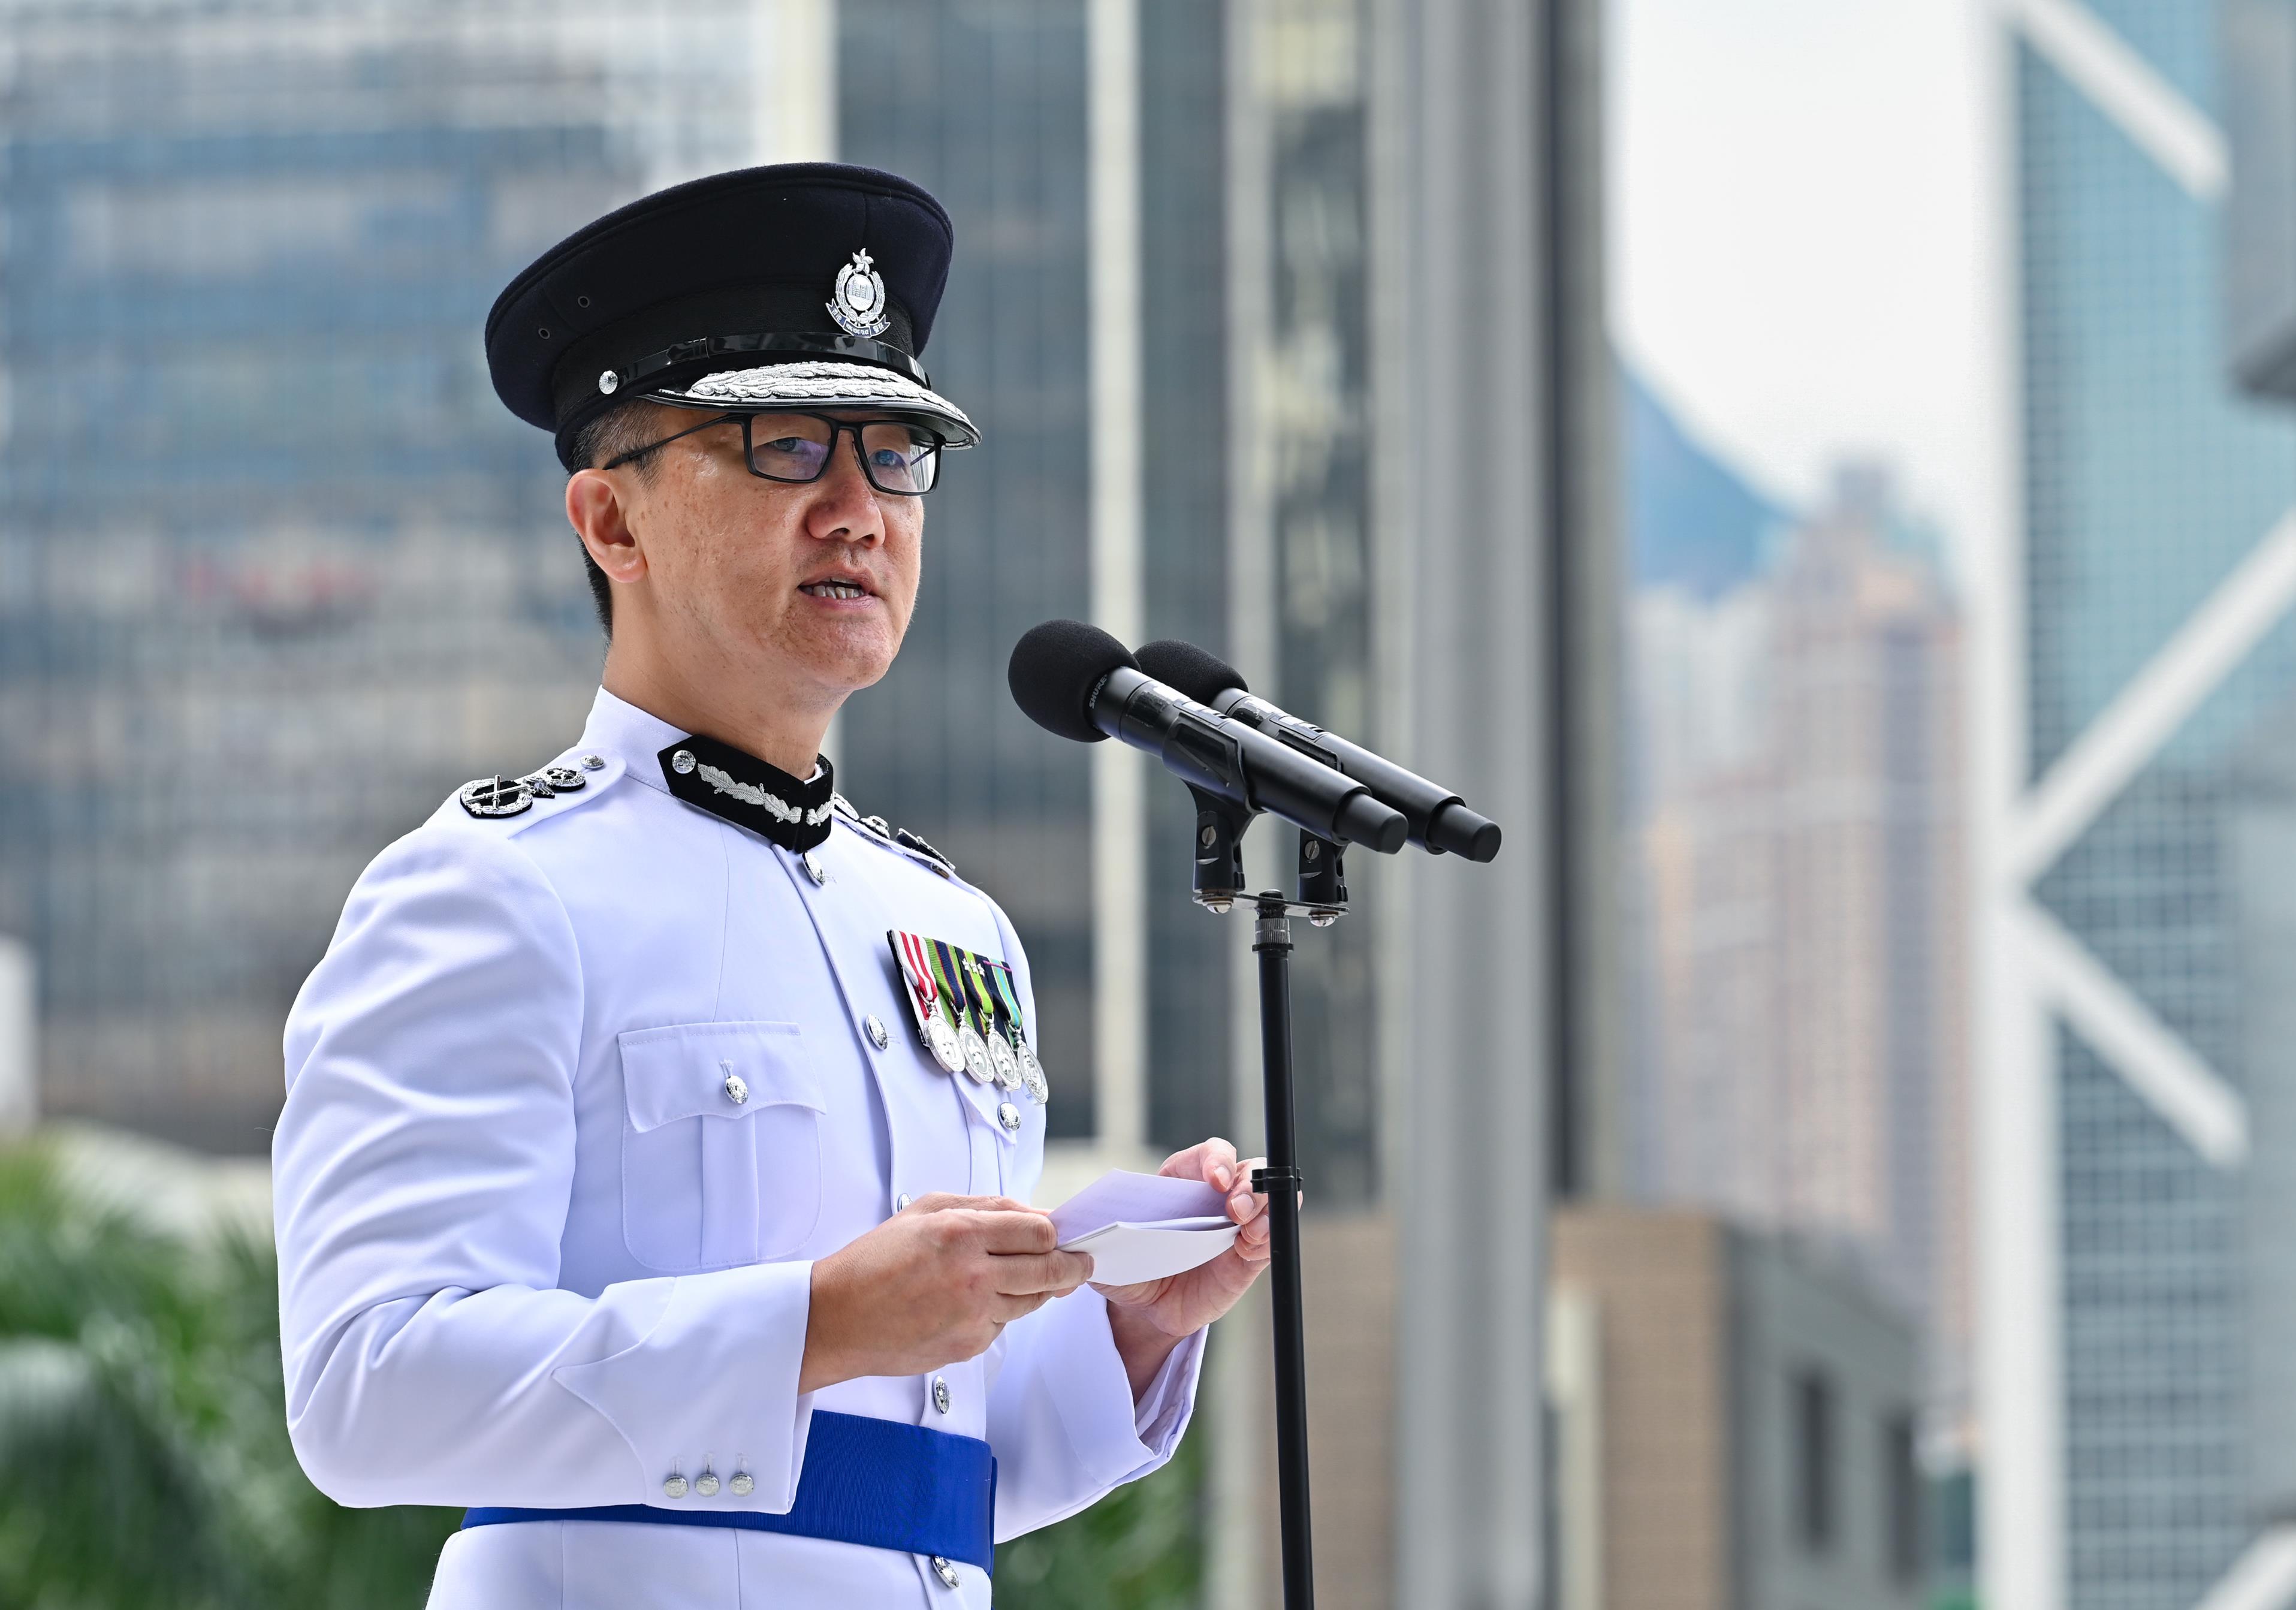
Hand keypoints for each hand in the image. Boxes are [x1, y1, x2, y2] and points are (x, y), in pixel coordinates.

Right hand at [800, 1194, 1093, 1392]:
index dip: (1058, 1233)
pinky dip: (1001, 1312)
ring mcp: (972, 1316)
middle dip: (1073, 1266)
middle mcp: (972, 1276)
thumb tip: (1035, 1214)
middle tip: (1083, 1263)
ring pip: (1032, 1301)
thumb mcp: (925, 1210)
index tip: (1065, 1235)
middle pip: (1049, 1270)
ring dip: (1040, 1289)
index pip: (1039, 1232)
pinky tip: (978, 1302)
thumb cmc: (875, 1259)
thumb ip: (984, 1207)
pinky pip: (1003, 1325)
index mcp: (961, 1234)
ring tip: (1032, 1278)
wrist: (836, 1318)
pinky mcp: (968, 1346)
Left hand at [1096, 1138, 1277, 1397]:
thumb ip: (1091, 1233)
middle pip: (1246, 1170)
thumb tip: (1066, 1224)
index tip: (1213, 1178)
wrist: (1144, 1312)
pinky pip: (1271, 1235)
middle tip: (1234, 1208)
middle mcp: (1213, 1197)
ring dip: (1264, 1205)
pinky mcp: (1249, 1254)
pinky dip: (1270, 1234)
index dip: (1216, 1160)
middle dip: (1247, 1183)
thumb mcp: (1102, 1249)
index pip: (1208, 1155)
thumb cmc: (1125, 1268)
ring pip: (1267, 1196)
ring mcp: (1235, 1224)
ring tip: (1247, 1227)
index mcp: (1179, 1182)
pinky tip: (1254, 1244)